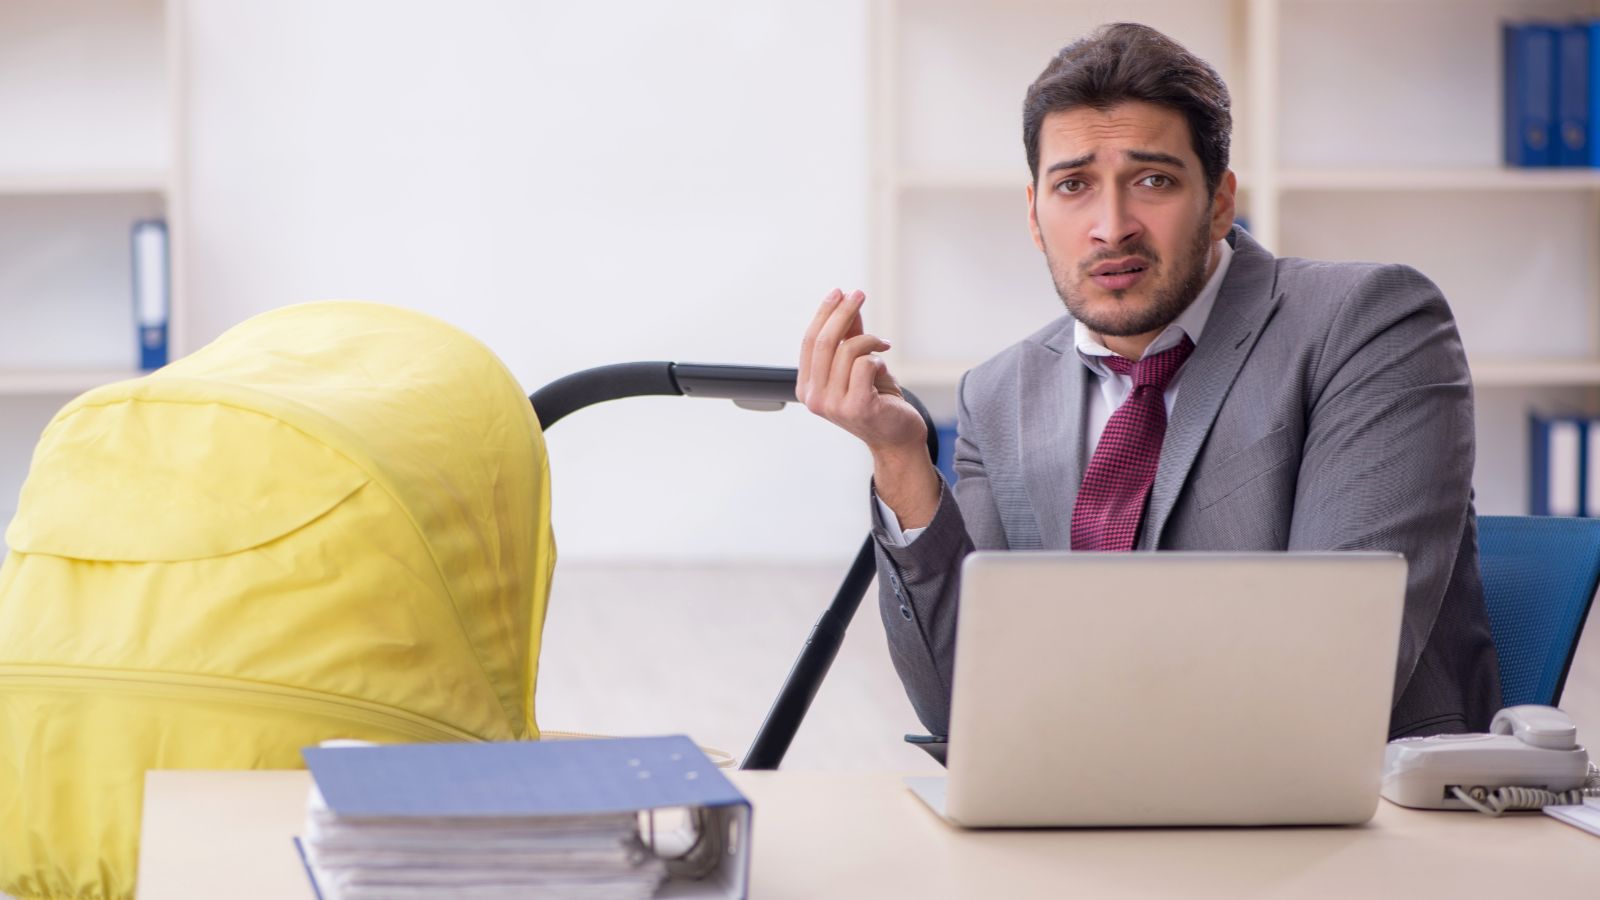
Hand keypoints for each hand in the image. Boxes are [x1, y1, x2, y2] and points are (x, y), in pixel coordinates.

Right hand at [797, 289, 924, 452]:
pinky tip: (883, 369)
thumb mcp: (858, 365)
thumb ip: (849, 338)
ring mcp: (832, 405)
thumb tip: (847, 305)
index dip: (824, 314)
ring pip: (847, 351)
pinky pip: (865, 364)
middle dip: (842, 312)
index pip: (809, 341)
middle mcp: (814, 398)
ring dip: (870, 341)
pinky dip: (878, 358)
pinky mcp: (856, 406)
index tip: (839, 292)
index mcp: (807, 388)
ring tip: (882, 347)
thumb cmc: (878, 403)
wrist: (897, 438)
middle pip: (824, 342)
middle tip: (859, 294)